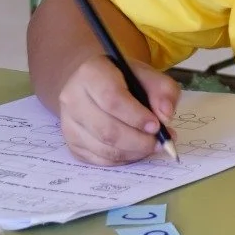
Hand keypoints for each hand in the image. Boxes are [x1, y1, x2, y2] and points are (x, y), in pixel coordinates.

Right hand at [57, 56, 180, 165]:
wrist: (91, 84)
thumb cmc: (121, 78)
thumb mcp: (146, 74)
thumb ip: (162, 90)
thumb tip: (166, 115)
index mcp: (91, 74)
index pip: (112, 100)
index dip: (136, 117)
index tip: (157, 126)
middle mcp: (73, 99)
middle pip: (106, 130)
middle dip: (138, 141)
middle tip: (160, 142)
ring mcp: (68, 123)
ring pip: (102, 148)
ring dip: (133, 152)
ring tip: (152, 146)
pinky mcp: (71, 142)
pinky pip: (98, 160)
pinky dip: (122, 160)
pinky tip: (135, 151)